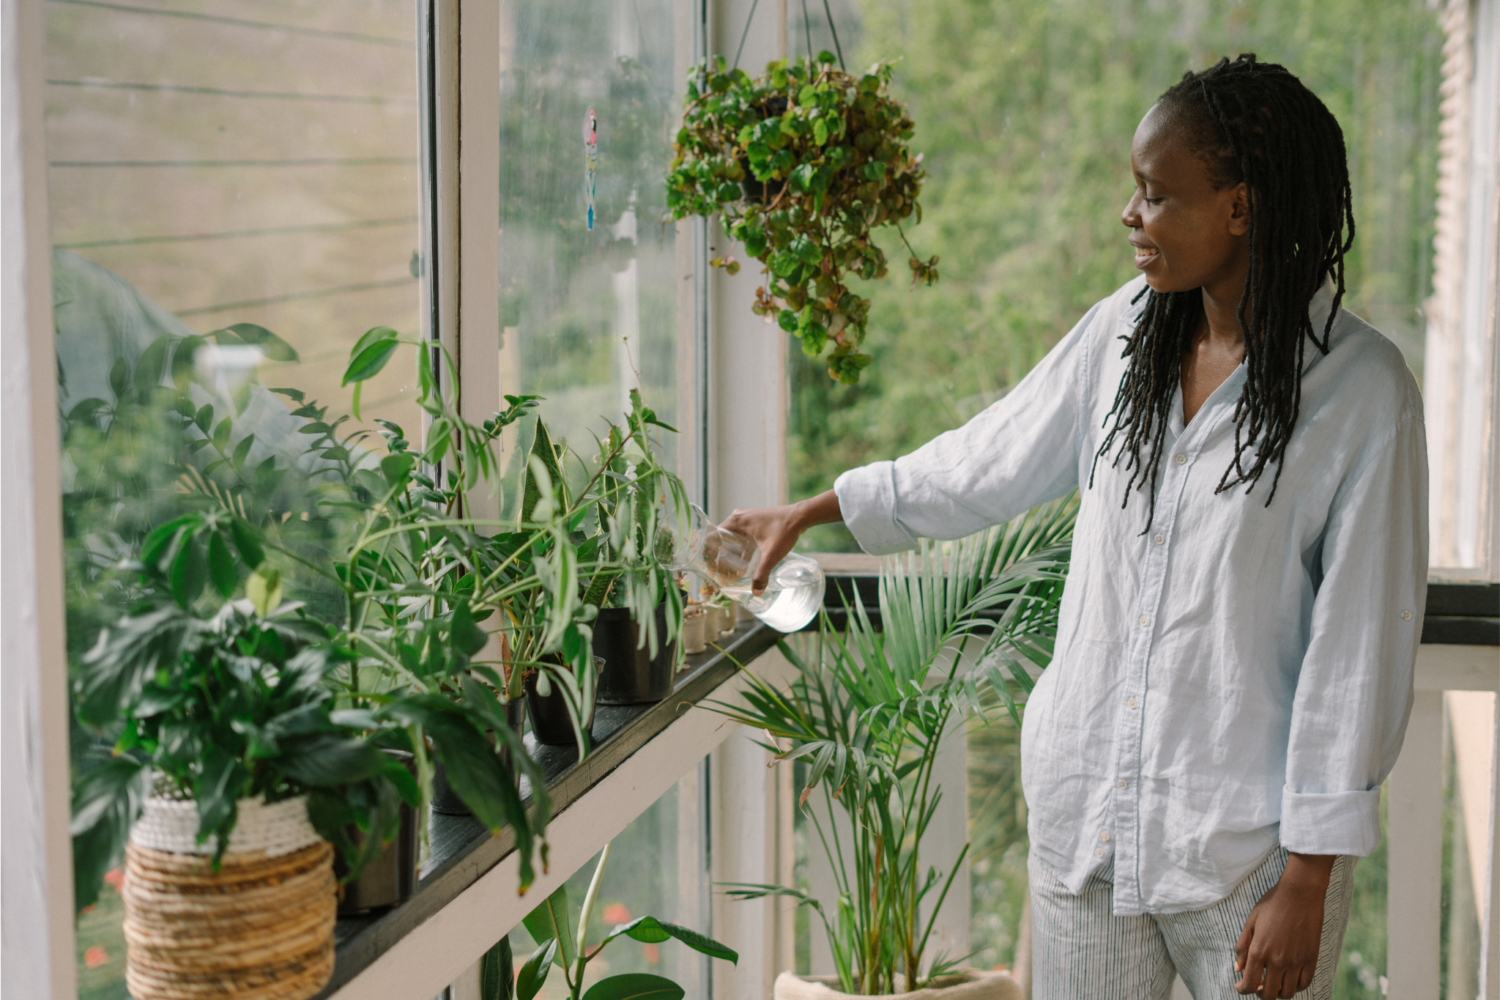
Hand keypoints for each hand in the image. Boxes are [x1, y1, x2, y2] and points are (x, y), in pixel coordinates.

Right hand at [720, 490, 841, 593]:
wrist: (801, 517)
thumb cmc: (784, 530)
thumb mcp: (771, 554)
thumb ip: (762, 573)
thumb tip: (756, 592)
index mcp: (735, 522)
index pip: (713, 537)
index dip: (709, 554)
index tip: (710, 569)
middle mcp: (738, 519)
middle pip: (721, 541)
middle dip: (720, 560)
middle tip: (720, 576)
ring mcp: (746, 521)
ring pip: (732, 542)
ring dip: (731, 557)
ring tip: (730, 575)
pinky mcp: (755, 525)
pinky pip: (742, 540)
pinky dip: (741, 553)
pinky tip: (743, 568)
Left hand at [1234, 853, 1333, 997]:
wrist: (1300, 893)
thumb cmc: (1272, 904)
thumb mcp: (1251, 922)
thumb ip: (1242, 947)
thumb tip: (1238, 969)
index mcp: (1259, 951)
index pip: (1249, 984)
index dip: (1242, 989)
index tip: (1240, 986)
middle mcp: (1278, 960)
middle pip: (1268, 994)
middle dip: (1259, 993)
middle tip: (1257, 985)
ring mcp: (1296, 961)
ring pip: (1287, 993)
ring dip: (1277, 992)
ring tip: (1273, 982)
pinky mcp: (1311, 959)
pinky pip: (1304, 983)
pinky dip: (1295, 986)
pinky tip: (1289, 978)